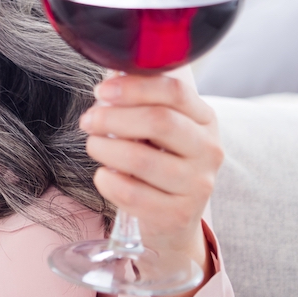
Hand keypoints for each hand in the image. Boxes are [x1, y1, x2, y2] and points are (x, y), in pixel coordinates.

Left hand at [79, 72, 222, 296]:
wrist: (174, 219)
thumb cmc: (160, 162)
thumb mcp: (159, 129)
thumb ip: (140, 103)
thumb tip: (110, 77)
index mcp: (205, 119)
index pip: (174, 91)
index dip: (134, 86)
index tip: (102, 90)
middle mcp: (209, 150)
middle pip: (158, 121)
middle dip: (113, 117)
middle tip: (88, 120)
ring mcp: (197, 185)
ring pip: (141, 159)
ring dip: (105, 148)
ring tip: (94, 145)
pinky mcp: (178, 215)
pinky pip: (132, 194)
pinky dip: (107, 181)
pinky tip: (103, 175)